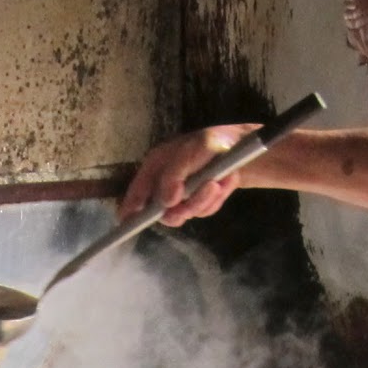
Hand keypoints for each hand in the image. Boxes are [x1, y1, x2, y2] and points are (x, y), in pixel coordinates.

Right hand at [119, 125, 256, 226]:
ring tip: (217, 183)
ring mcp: (181, 196)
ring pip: (184, 214)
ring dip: (203, 201)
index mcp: (155, 167)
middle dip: (183, 207)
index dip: (130, 209)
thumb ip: (174, 175)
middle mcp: (164, 184)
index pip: (137, 192)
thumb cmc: (211, 143)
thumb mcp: (191, 151)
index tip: (127, 223)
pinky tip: (222, 185)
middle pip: (161, 212)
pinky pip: (202, 212)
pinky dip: (214, 201)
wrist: (239, 150)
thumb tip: (166, 202)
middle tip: (199, 196)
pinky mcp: (196, 203)